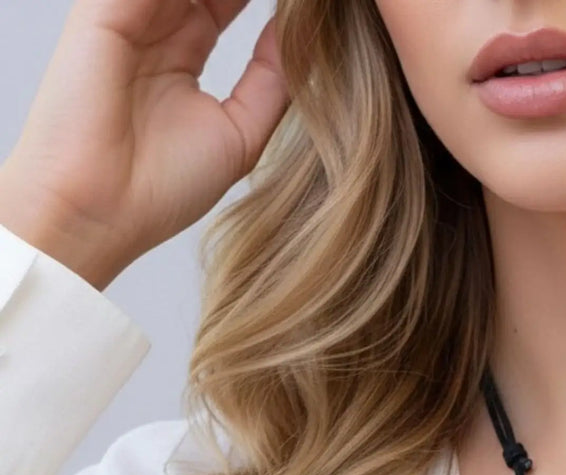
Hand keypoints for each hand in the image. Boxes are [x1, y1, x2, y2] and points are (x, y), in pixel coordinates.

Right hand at [0, 0, 289, 288]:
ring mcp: (129, 15)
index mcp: (183, 54)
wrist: (102, 210)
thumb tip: (300, 38)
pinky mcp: (105, 11)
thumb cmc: (162, 188)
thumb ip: (273, 82)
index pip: (227, 1)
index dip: (263, 0)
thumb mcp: (242, 134)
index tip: (311, 10)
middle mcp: (155, 28)